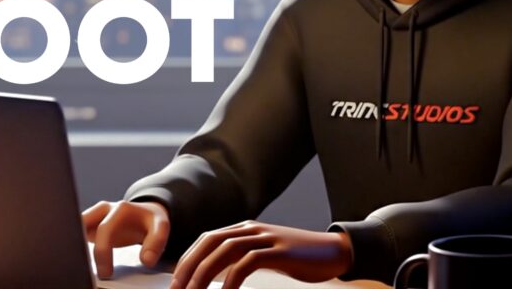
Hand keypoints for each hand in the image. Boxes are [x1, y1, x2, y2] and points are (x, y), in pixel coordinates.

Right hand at [82, 200, 169, 278]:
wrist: (146, 213)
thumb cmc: (151, 221)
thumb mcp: (161, 227)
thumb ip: (156, 243)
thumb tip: (146, 260)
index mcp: (120, 209)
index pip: (104, 231)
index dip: (102, 253)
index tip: (105, 273)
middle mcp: (104, 210)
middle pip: (83, 227)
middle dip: (81, 249)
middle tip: (85, 272)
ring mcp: (95, 216)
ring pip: (76, 228)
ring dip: (74, 244)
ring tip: (74, 265)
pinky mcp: (90, 225)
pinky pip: (77, 234)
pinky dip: (76, 246)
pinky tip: (76, 260)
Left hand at [171, 221, 352, 288]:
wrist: (335, 252)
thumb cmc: (300, 259)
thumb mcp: (267, 254)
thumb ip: (245, 258)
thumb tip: (220, 275)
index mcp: (247, 229)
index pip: (207, 239)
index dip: (189, 259)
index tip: (177, 282)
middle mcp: (252, 229)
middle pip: (210, 242)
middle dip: (189, 266)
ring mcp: (266, 238)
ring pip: (224, 251)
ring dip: (204, 274)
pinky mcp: (279, 251)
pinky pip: (247, 263)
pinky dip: (231, 280)